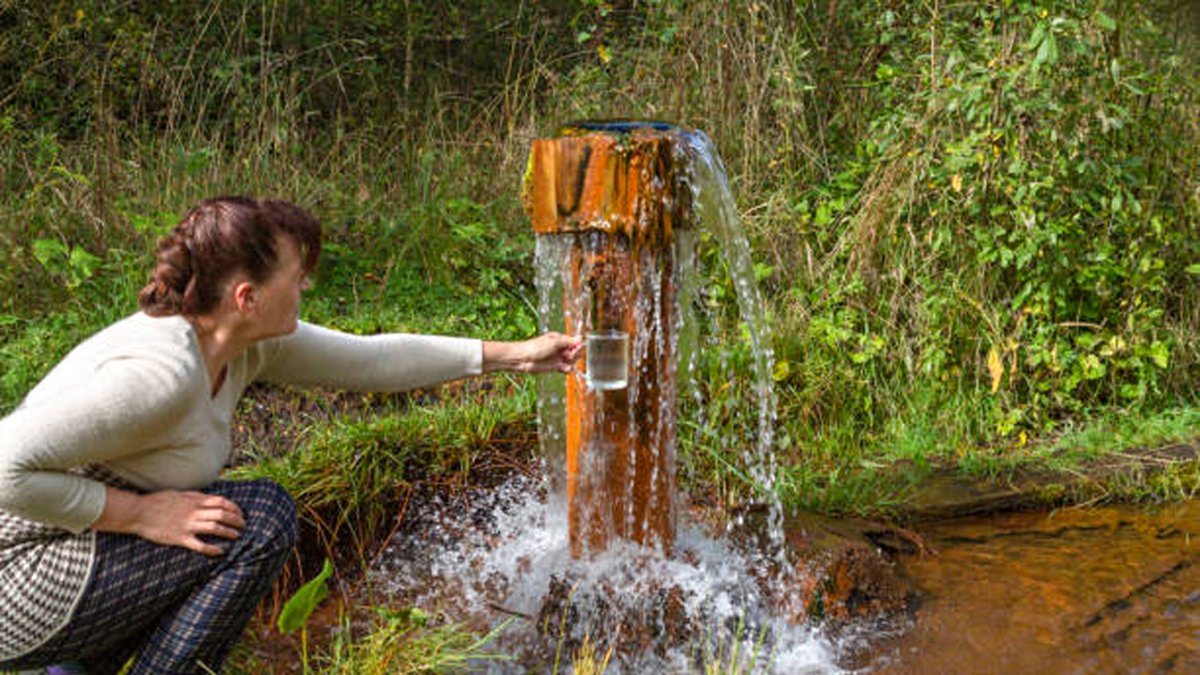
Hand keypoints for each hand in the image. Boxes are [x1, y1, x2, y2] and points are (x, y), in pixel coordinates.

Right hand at [95, 487, 244, 556]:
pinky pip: (200, 545)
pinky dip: (212, 549)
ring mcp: (188, 526)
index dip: (234, 507)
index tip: (240, 513)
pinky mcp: (180, 538)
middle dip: (236, 520)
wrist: (138, 512)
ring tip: (237, 536)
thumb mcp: (179, 494)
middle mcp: (194, 512)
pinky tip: (220, 551)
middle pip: (223, 515)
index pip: (222, 502)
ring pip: (216, 528)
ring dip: (229, 532)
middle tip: (243, 525)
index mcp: (194, 501)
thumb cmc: (157, 501)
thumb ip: (194, 496)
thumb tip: (208, 498)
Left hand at [483, 332, 582, 373]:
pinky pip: (566, 368)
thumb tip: (581, 338)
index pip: (574, 342)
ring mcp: (557, 358)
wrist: (524, 359)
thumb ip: (568, 342)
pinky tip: (564, 368)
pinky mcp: (555, 367)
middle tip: (568, 354)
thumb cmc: (536, 347)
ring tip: (564, 360)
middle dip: (574, 354)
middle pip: (575, 352)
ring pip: (571, 361)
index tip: (577, 347)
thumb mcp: (554, 342)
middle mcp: (560, 348)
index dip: (578, 345)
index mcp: (560, 339)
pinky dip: (567, 369)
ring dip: (571, 361)